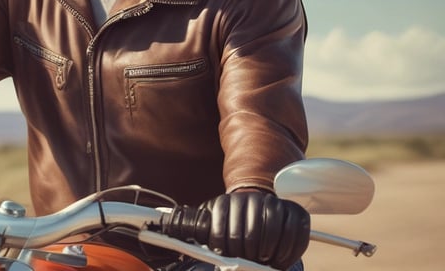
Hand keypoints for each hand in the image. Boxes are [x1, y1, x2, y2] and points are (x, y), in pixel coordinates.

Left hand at [164, 191, 309, 269]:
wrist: (257, 199)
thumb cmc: (230, 219)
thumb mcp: (210, 219)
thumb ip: (193, 227)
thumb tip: (166, 230)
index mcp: (225, 204)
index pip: (222, 233)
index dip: (225, 250)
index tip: (227, 256)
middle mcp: (249, 200)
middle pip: (248, 236)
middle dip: (247, 255)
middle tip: (249, 262)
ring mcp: (272, 204)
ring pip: (271, 233)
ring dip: (267, 253)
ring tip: (264, 261)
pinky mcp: (295, 211)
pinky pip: (294, 232)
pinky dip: (287, 250)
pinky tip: (279, 259)